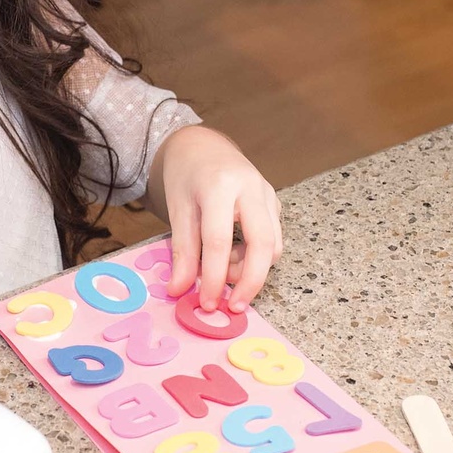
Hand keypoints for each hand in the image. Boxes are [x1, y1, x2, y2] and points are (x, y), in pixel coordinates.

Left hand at [148, 125, 282, 312]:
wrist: (202, 146)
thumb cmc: (186, 176)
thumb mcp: (177, 209)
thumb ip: (182, 250)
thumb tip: (179, 291)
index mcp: (219, 185)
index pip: (219, 240)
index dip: (215, 277)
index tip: (207, 303)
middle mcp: (251, 187)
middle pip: (263, 244)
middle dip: (250, 281)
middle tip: (233, 306)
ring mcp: (267, 193)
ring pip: (273, 245)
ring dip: (251, 268)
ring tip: (224, 268)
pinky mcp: (274, 202)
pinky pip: (274, 238)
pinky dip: (256, 256)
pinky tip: (235, 253)